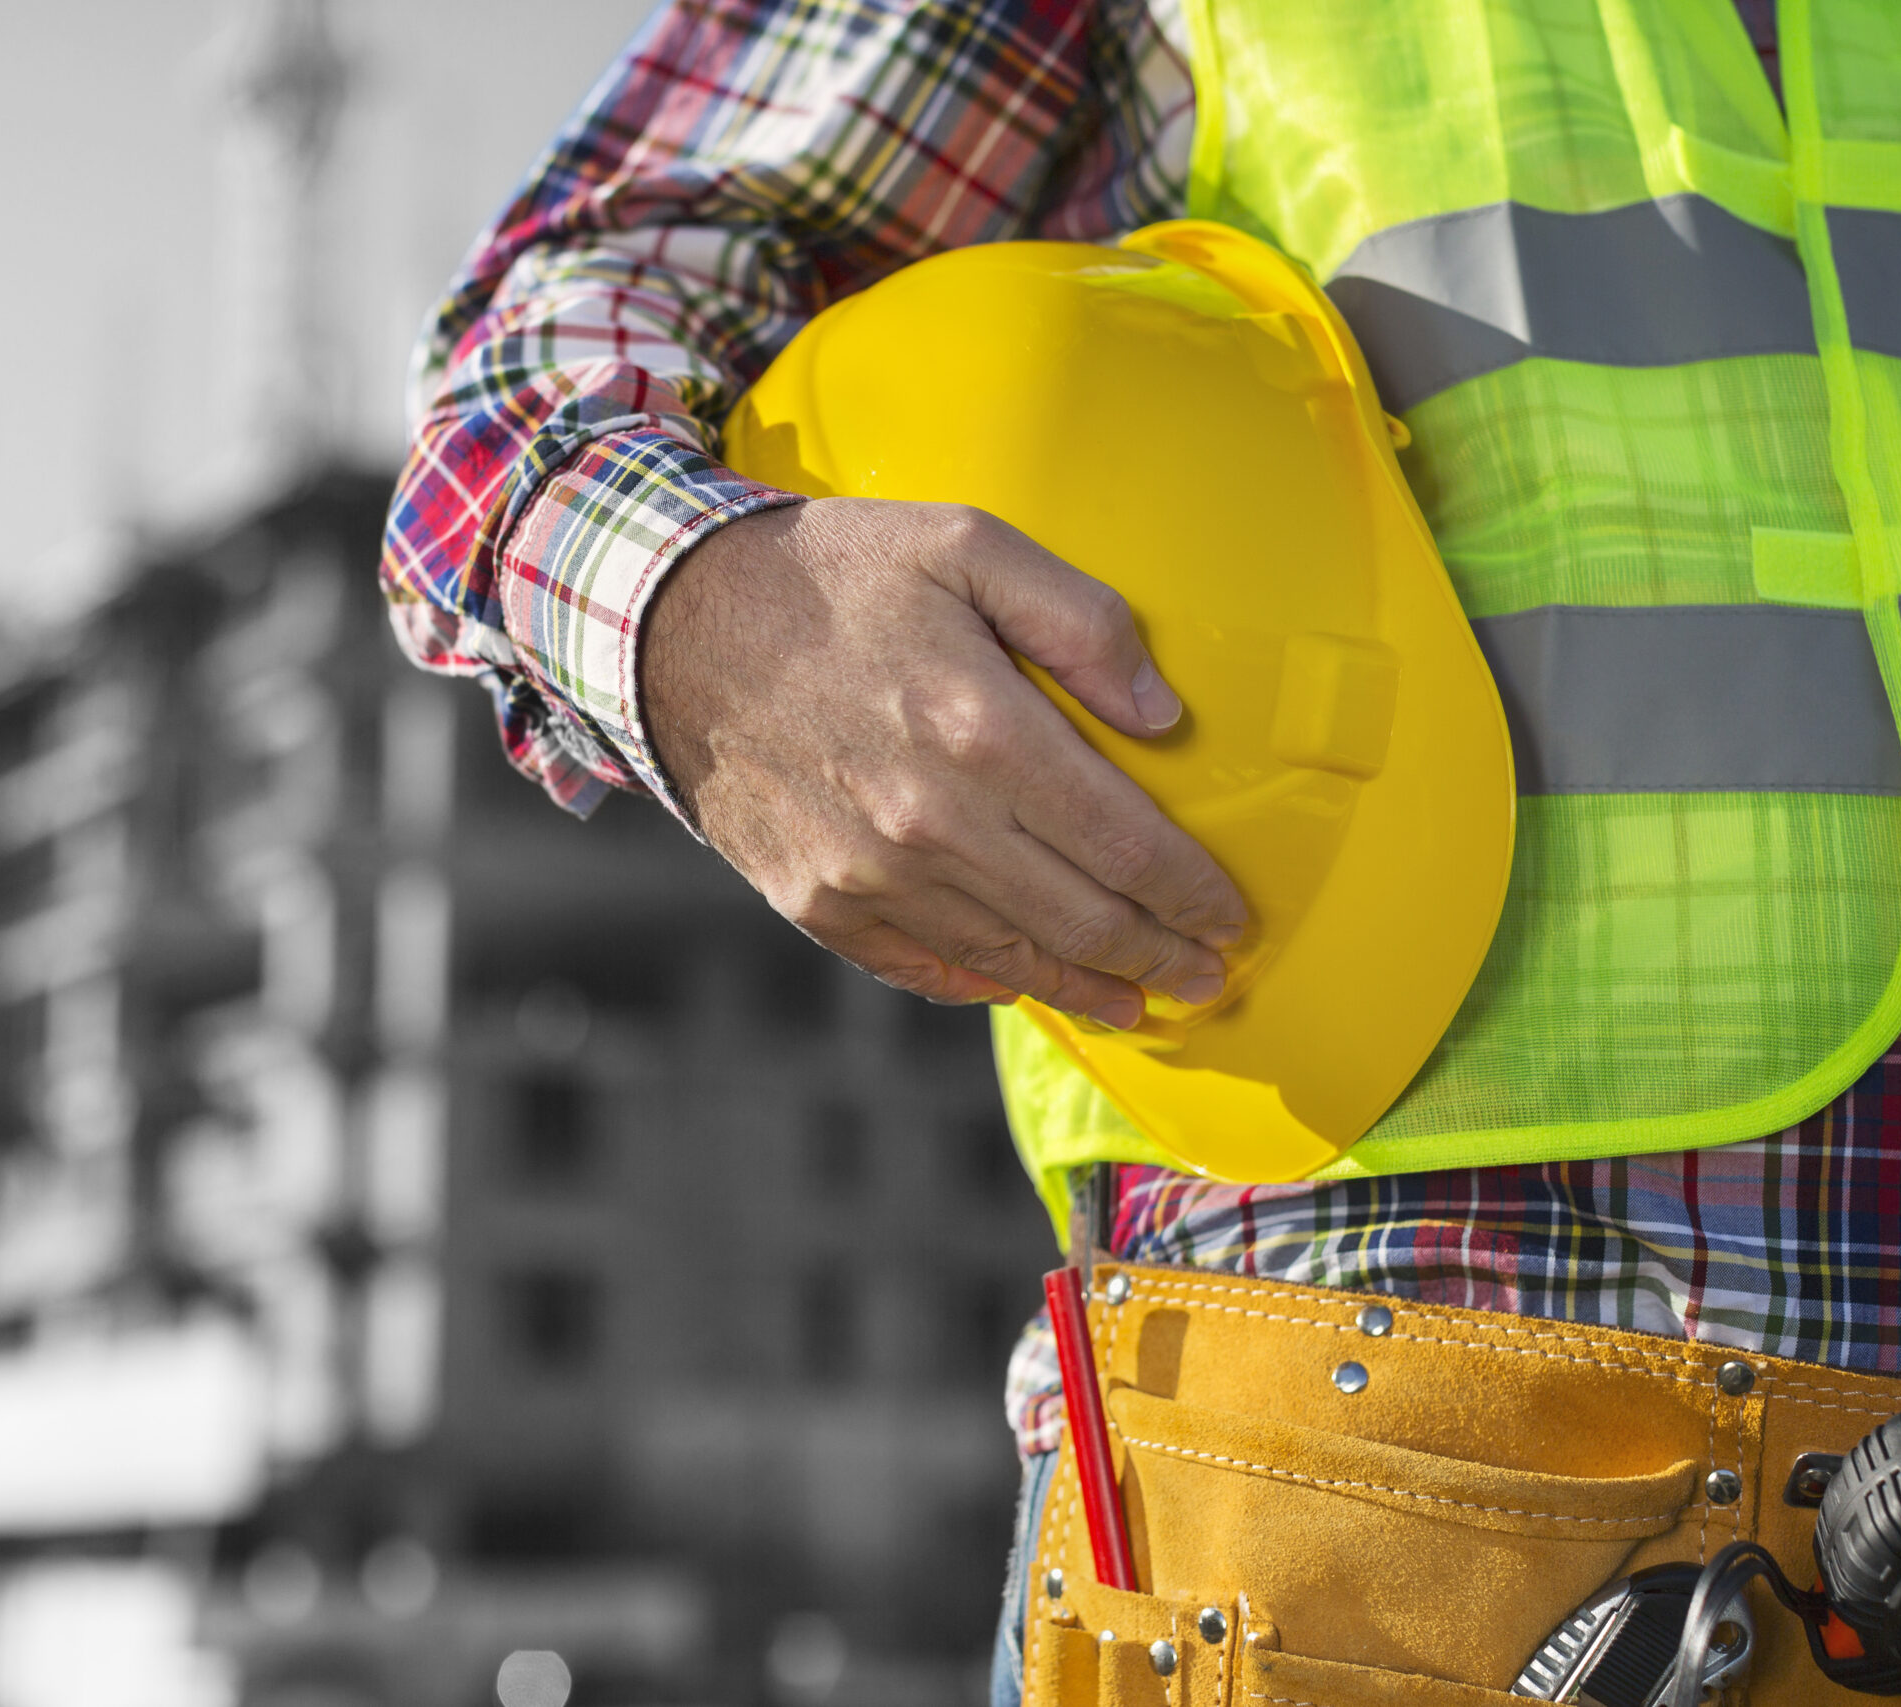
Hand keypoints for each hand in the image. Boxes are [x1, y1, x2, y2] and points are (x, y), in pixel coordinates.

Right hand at [641, 497, 1244, 1027]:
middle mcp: (929, 820)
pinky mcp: (816, 901)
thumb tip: (1163, 719)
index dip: (1191, 894)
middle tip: (1205, 977)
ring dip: (1088, 989)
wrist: (670, 621)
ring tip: (1136, 1000)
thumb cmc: (832, 573)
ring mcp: (867, 874)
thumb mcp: (966, 544)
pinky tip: (1022, 985)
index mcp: (982, 727)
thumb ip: (1082, 620)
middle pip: (1081, 920)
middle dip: (1159, 958)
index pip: (1125, 844)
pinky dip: (984, 984)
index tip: (1229, 917)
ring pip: (1010, 959)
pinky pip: (921, 967)